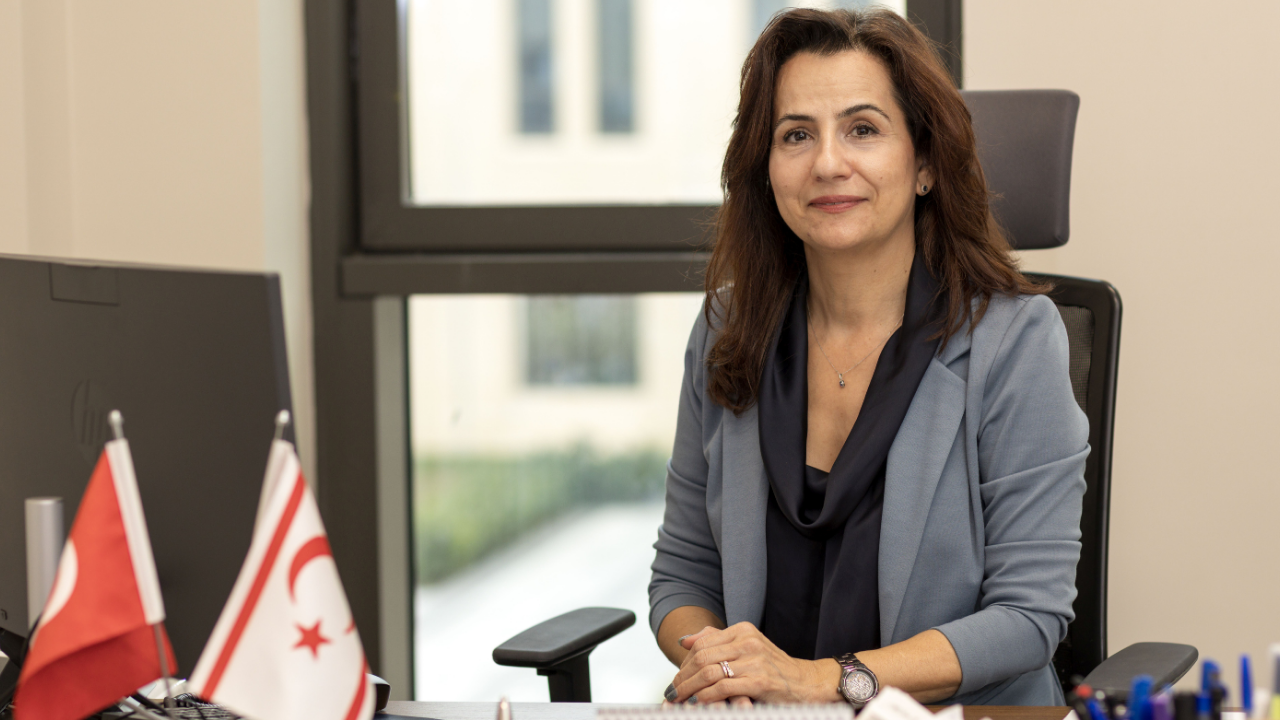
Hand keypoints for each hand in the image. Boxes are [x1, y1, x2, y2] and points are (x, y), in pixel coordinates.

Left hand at [668, 623, 839, 704]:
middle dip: (682, 677)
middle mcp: (748, 641)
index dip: (684, 661)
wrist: (808, 683)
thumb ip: (716, 641)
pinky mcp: (759, 681)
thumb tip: (684, 640)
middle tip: (671, 692)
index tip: (675, 678)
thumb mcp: (747, 648)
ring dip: (689, 689)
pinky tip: (697, 704)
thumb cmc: (775, 669)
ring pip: (709, 672)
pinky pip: (722, 688)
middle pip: (702, 657)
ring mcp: (754, 660)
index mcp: (743, 630)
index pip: (702, 643)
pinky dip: (705, 698)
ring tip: (679, 700)